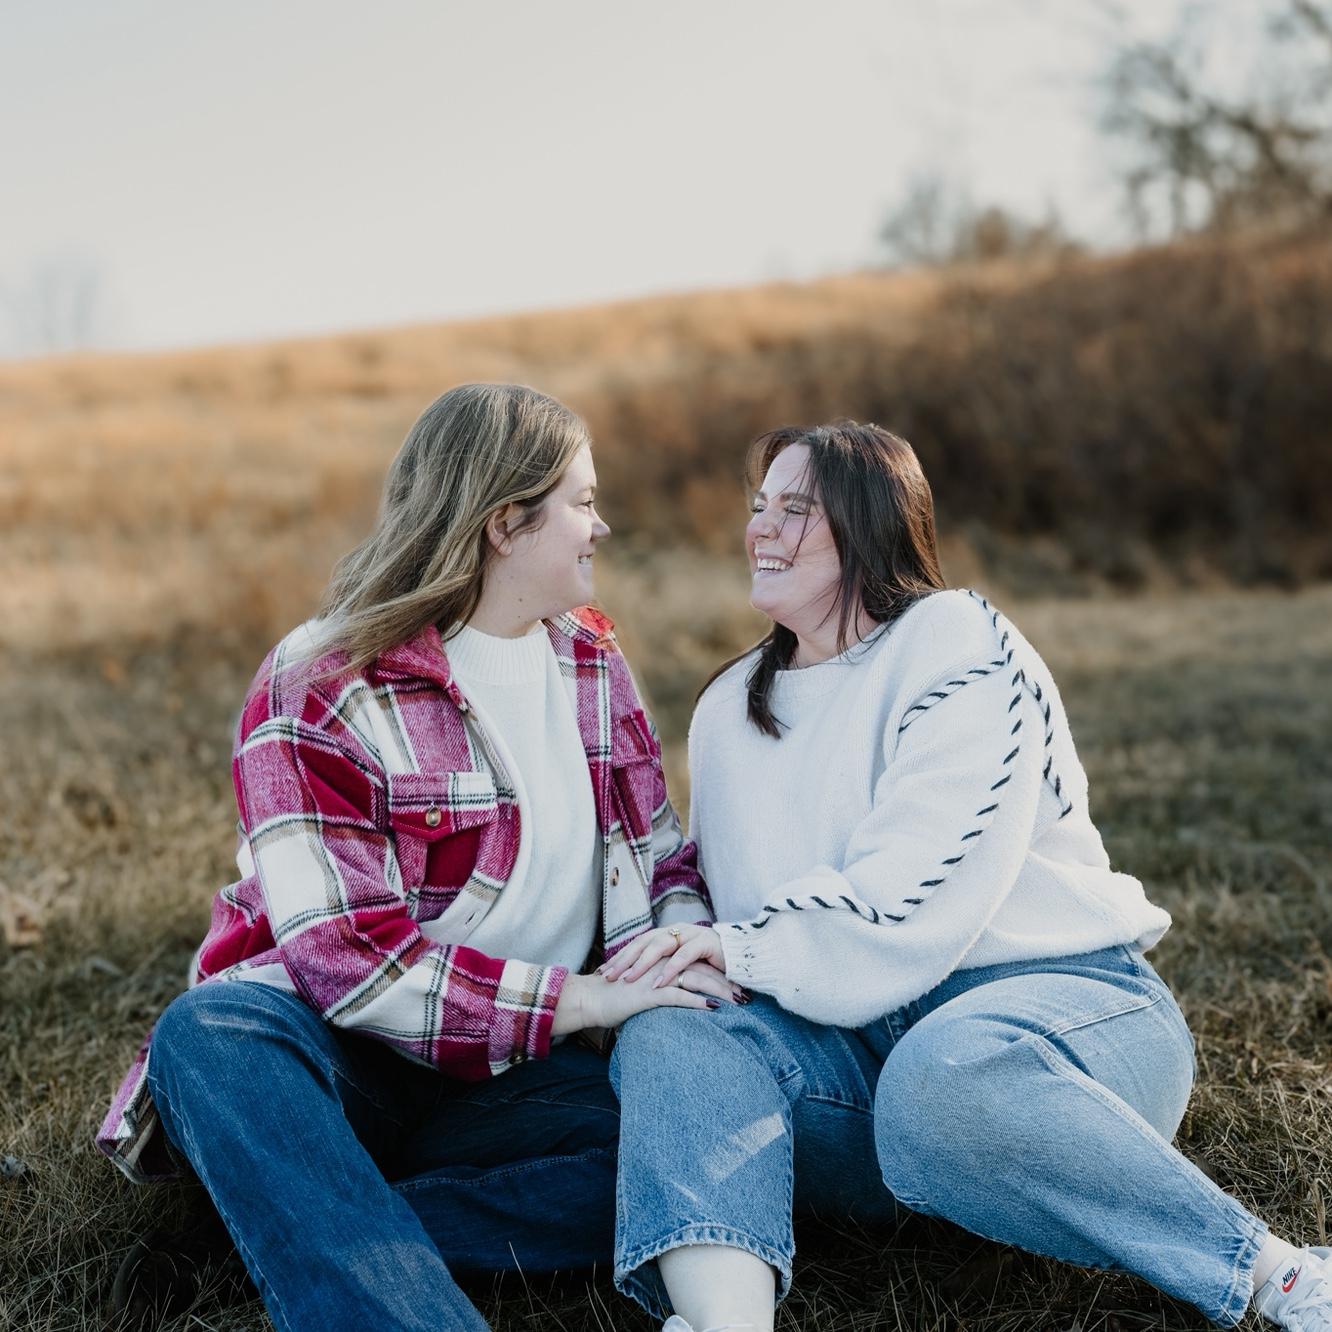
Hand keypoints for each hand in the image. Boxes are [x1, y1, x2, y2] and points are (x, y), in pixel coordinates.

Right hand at [551, 959, 739, 1036]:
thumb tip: (675, 992)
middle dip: (726, 982)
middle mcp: (662, 963)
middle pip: (702, 969)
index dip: (717, 973)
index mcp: (661, 959)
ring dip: (719, 991)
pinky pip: (680, 995)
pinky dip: (698, 1002)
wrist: (590, 998)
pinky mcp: (650, 992)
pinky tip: (714, 1009)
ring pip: (696, 980)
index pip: (696, 963)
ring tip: (737, 1003)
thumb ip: (658, 984)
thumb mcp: (641, 985)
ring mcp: (657, 976)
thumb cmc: (613, 995)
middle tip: (745, 995)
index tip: (735, 984)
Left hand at [599, 923, 726, 986]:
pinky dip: (669, 970)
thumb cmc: (711, 967)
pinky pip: (683, 956)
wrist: (745, 959)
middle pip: (644, 942)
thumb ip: (664, 969)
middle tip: (607, 976)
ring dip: (642, 963)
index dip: (620, 956)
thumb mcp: (683, 968)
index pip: (638, 943)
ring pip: (660, 946)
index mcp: (669, 934)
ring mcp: (692, 935)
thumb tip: (639, 983)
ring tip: (627, 979)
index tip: (602, 972)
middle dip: (624, 959)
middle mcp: (677, 931)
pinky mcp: (706, 943)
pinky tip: (658, 983)